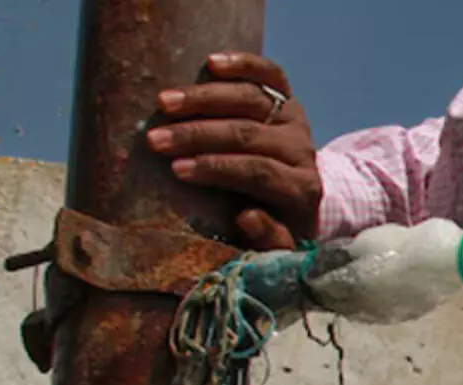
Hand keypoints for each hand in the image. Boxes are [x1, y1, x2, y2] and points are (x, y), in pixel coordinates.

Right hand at [148, 52, 321, 250]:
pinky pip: (271, 75)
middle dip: (199, 135)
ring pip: (252, 100)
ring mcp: (295, 121)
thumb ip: (267, 239)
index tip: (176, 169)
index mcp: (302, 189)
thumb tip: (247, 217)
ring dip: (205, 99)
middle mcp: (301, 151)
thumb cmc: (278, 224)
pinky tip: (211, 62)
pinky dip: (243, 65)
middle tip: (156, 140)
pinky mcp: (288, 99)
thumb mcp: (276, 243)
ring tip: (164, 103)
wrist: (306, 197)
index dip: (217, 168)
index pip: (259, 172)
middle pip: (249, 135)